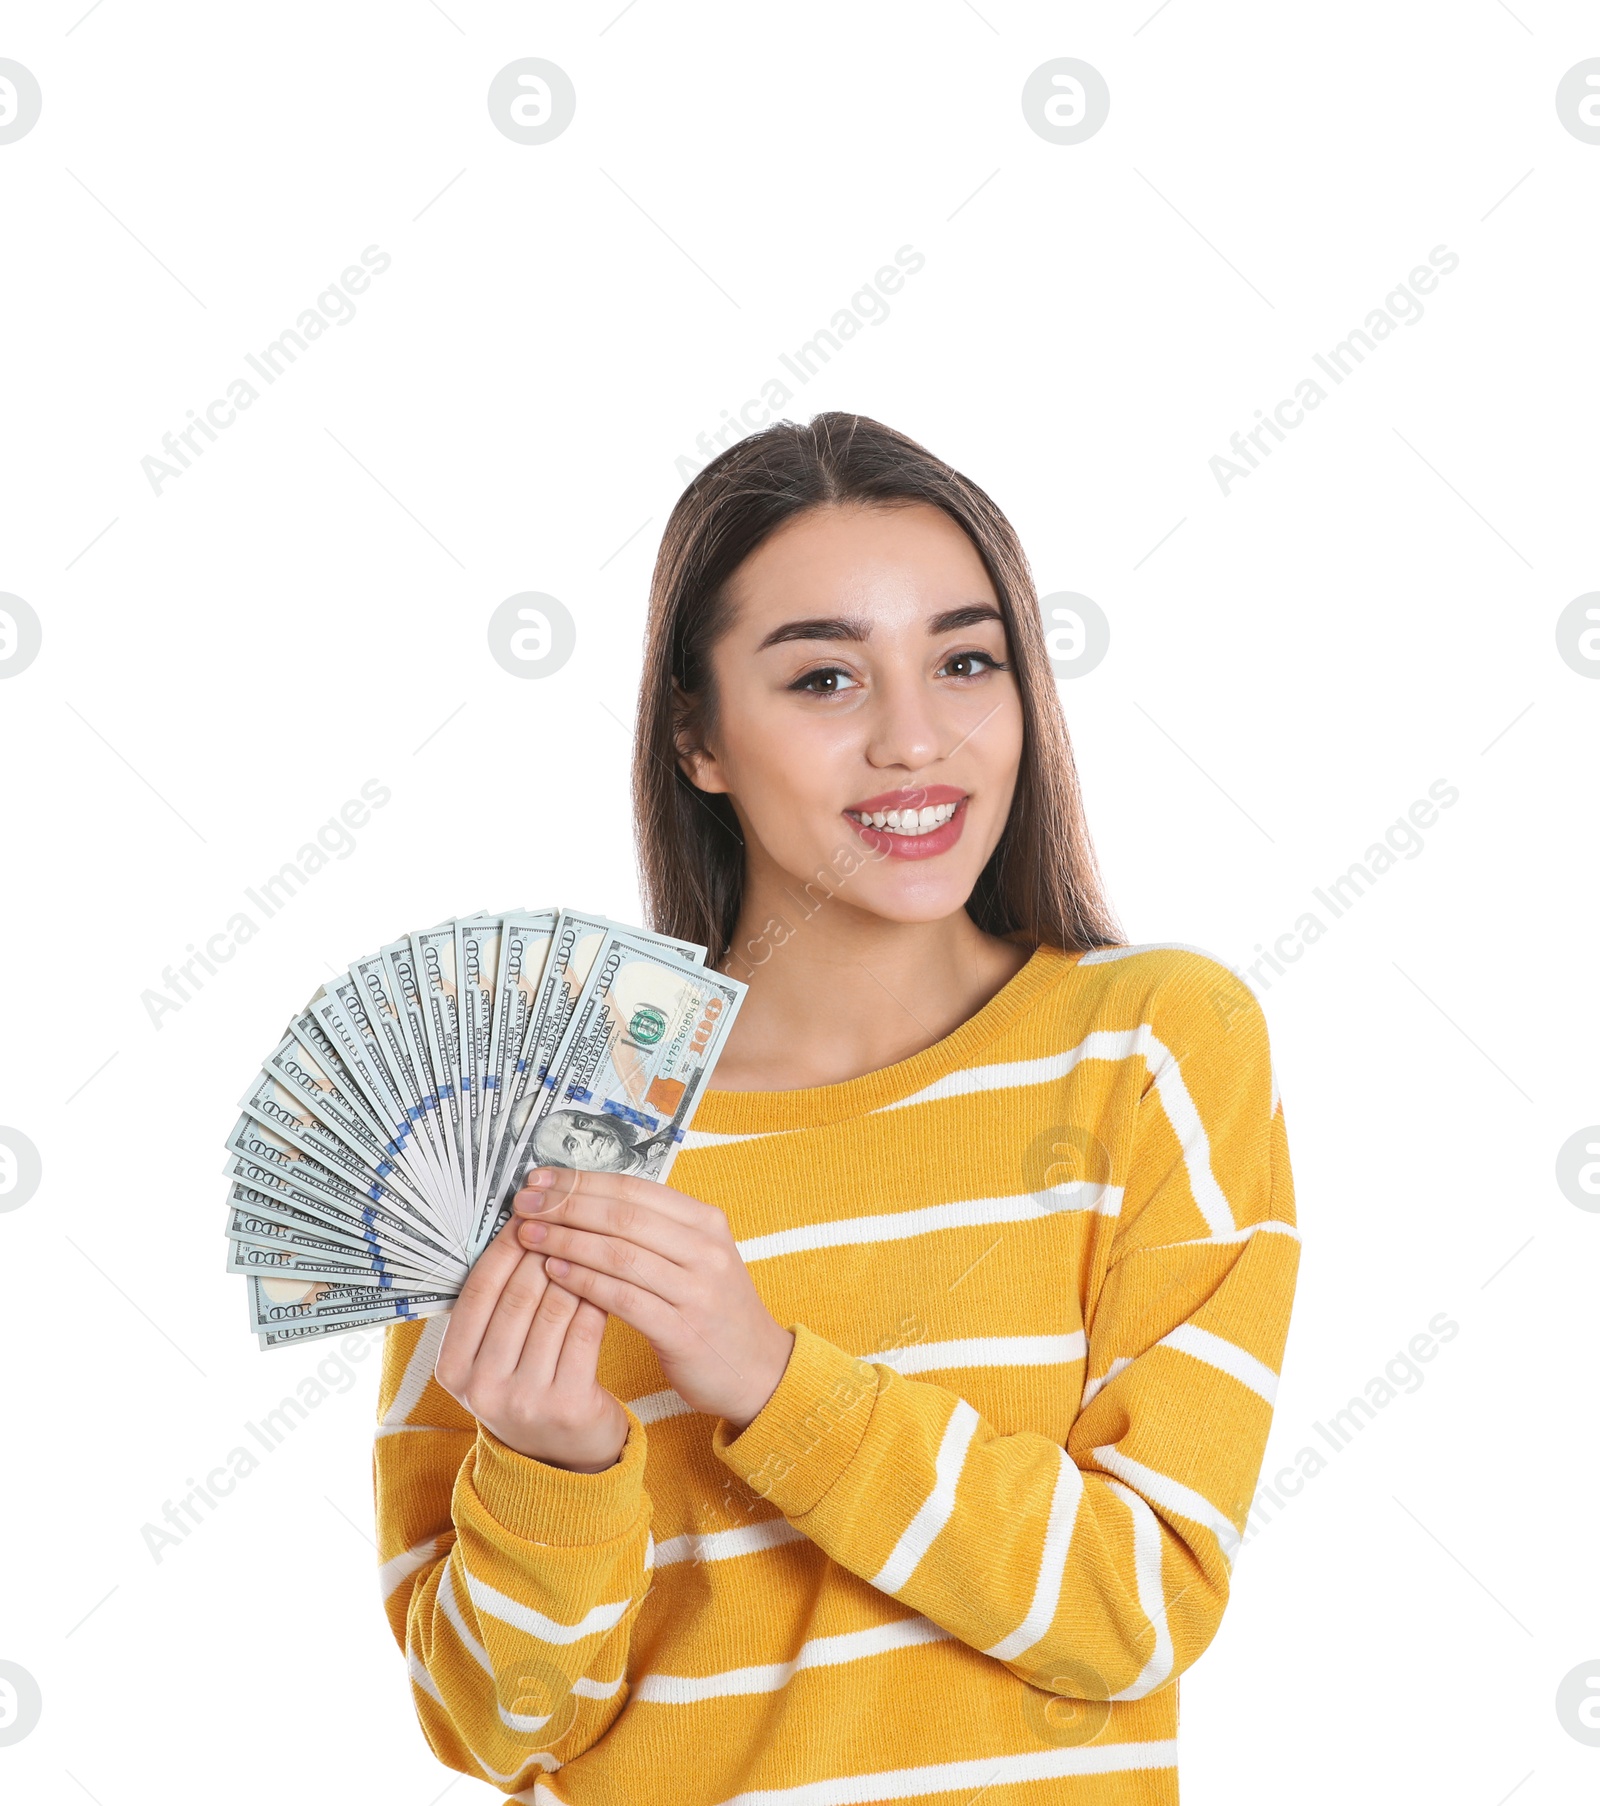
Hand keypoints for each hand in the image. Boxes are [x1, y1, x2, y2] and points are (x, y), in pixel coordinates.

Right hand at [433, 1212, 628, 1473]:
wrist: (563, 1454)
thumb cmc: (528, 1382)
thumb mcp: (494, 1352)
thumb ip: (496, 1303)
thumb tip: (518, 1221)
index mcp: (452, 1366)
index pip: (479, 1288)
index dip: (505, 1244)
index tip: (529, 1208)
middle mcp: (481, 1386)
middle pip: (518, 1294)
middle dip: (546, 1246)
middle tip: (569, 1211)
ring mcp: (523, 1399)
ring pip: (555, 1308)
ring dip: (576, 1265)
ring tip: (592, 1234)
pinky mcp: (567, 1405)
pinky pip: (586, 1331)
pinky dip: (598, 1295)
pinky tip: (611, 1273)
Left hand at [512, 1168, 794, 1431]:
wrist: (759, 1370)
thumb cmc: (713, 1309)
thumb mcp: (697, 1257)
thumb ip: (652, 1230)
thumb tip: (584, 1199)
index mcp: (706, 1221)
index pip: (635, 1188)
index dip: (583, 1180)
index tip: (540, 1178)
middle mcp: (705, 1248)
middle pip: (623, 1215)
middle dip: (566, 1205)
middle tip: (524, 1203)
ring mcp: (697, 1289)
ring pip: (619, 1254)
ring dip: (567, 1241)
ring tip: (528, 1236)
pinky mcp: (683, 1330)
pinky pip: (623, 1299)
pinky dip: (584, 1282)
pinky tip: (554, 1272)